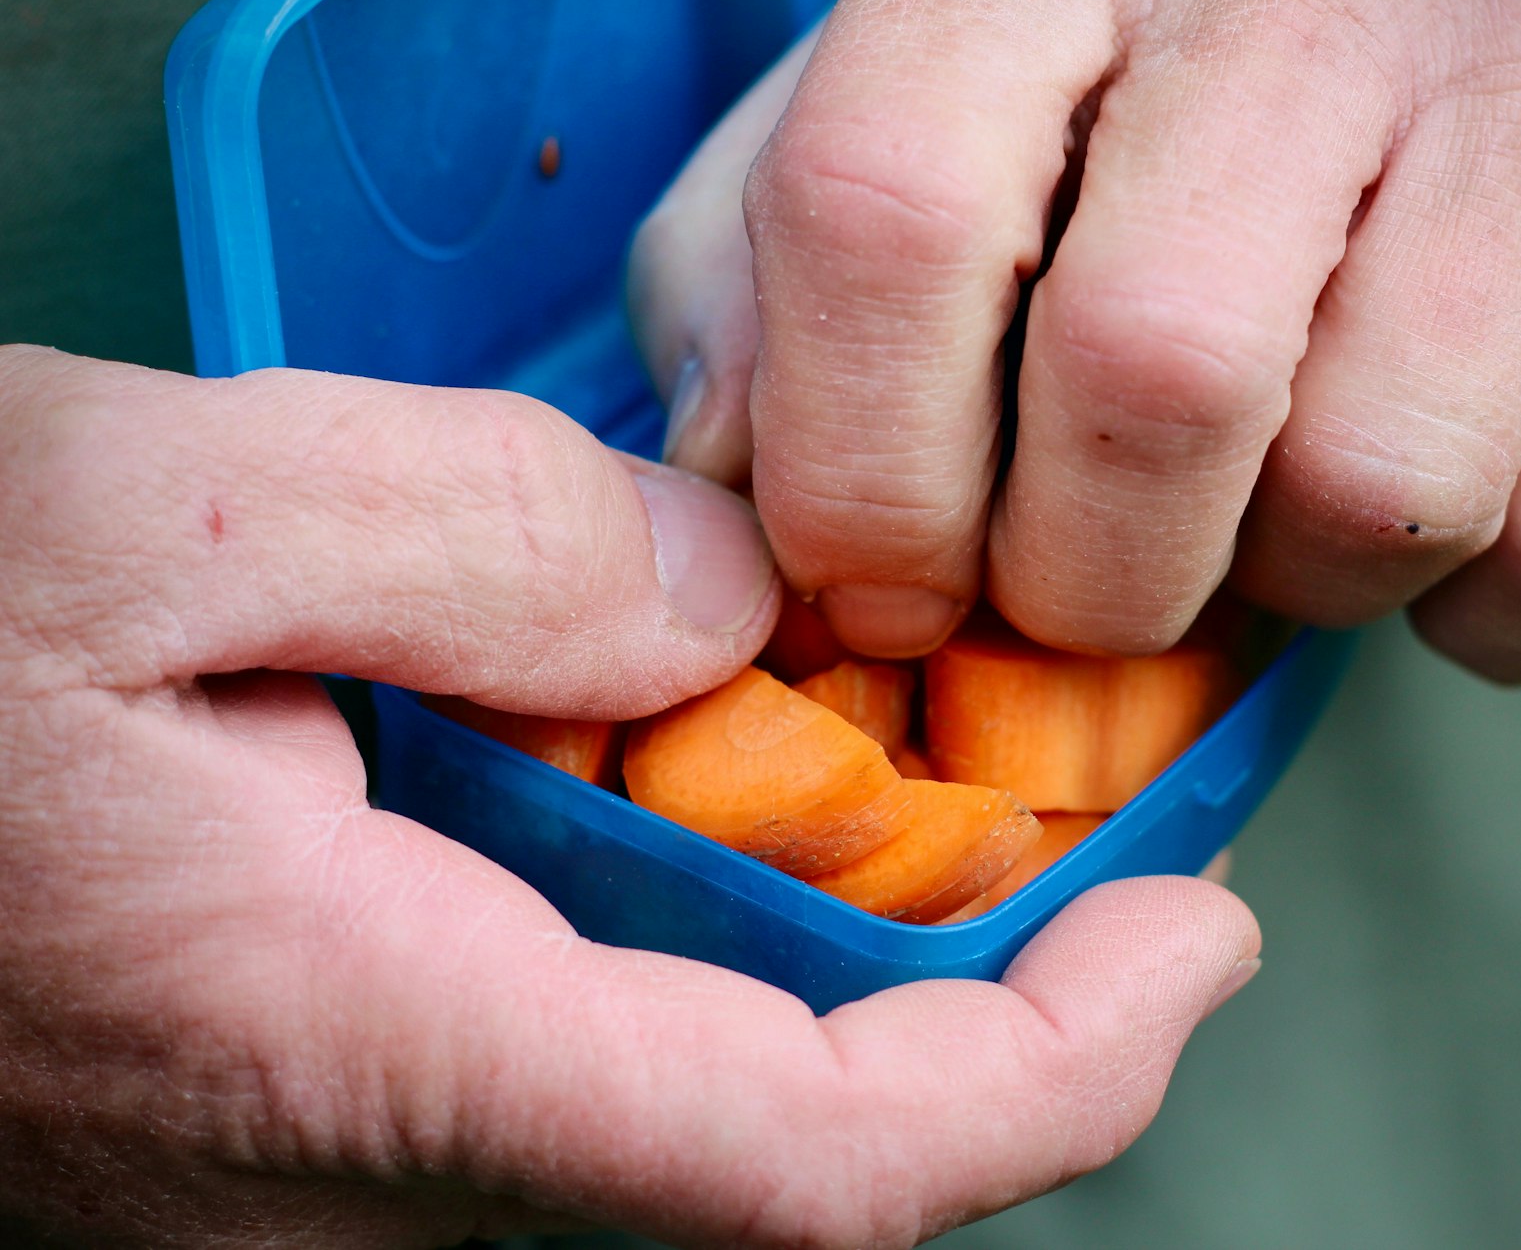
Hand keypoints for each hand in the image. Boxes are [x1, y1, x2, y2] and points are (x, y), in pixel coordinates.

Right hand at [0, 347, 1257, 1246]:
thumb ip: (491, 545)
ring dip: (827, 916)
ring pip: (688, 1074)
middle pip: (789, 1117)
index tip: (1194, 938)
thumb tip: (730, 615)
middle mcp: (373, 1172)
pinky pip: (574, 1036)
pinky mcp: (308, 1099)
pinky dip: (686, 910)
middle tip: (1059, 763)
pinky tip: (667, 761)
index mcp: (367, 1056)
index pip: (826, 1164)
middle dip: (972, 953)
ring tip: (876, 729)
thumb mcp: (156, 516)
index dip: (1059, 1067)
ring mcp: (339, 1159)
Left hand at [630, 0, 1520, 678]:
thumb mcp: (919, 128)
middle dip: (1092, 576)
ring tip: (1282, 514)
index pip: (892, 214)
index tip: (885, 589)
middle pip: (1154, 373)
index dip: (860, 472)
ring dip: (1302, 586)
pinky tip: (1450, 517)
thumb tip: (735, 483)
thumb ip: (770, 279)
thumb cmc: (1157, 93)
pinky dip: (1491, 612)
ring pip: (1382, 485)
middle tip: (1094, 583)